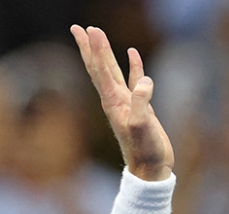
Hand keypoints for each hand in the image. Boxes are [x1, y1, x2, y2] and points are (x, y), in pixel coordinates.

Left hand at [70, 26, 173, 180]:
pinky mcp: (139, 105)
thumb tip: (144, 82)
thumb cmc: (145, 151)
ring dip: (104, 52)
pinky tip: (131, 53)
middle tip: (79, 27)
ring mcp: (126, 102)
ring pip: (112, 70)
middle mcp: (114, 100)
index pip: (101, 69)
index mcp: (112, 102)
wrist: (150, 169)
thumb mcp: (143, 127)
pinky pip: (134, 80)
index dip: (95, 48)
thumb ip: (142, 104)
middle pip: (98, 67)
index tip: (90, 29)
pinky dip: (132, 65)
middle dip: (89, 47)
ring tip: (97, 34)